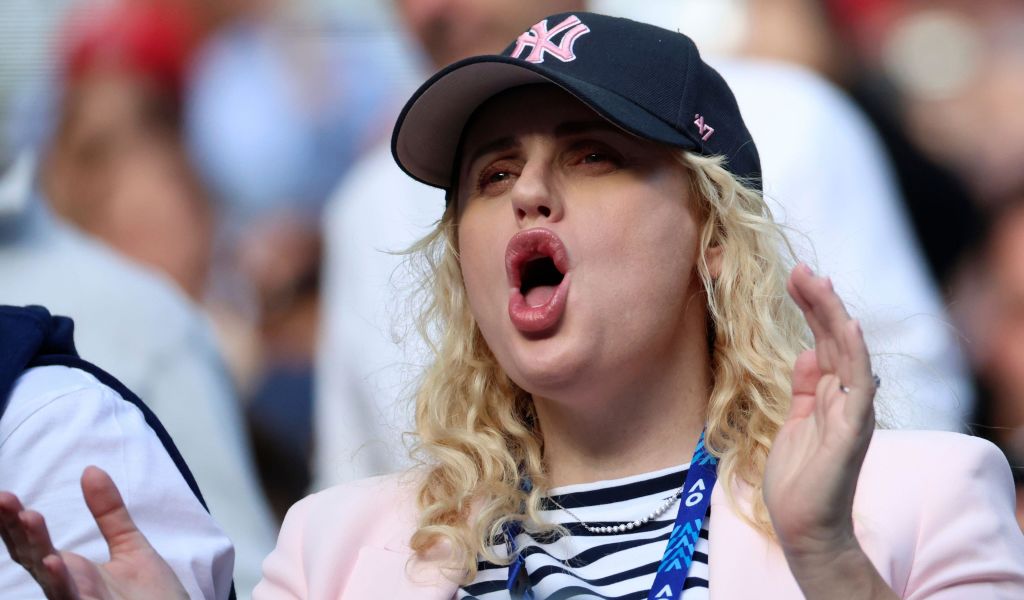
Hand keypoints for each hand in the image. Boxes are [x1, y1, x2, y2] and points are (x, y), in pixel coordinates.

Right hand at [0, 466, 187, 599]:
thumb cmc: (152, 596)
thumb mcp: (130, 545)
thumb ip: (109, 511)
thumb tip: (90, 470)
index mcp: (72, 570)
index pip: (34, 543)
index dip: (15, 521)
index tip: (3, 496)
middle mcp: (67, 587)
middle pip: (32, 556)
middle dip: (14, 529)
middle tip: (4, 498)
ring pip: (48, 576)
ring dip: (36, 547)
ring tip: (28, 516)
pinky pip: (70, 598)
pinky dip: (60, 582)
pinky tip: (53, 561)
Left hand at [763, 265, 886, 595]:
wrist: (803, 524)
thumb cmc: (798, 478)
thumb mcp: (794, 421)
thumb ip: (804, 388)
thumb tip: (806, 353)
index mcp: (830, 394)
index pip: (823, 340)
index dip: (811, 309)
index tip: (793, 278)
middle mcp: (846, 397)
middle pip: (836, 338)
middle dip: (818, 302)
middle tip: (800, 269)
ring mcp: (852, 411)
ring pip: (848, 352)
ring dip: (833, 316)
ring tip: (817, 283)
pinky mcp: (853, 429)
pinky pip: (859, 385)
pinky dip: (855, 355)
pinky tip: (848, 327)